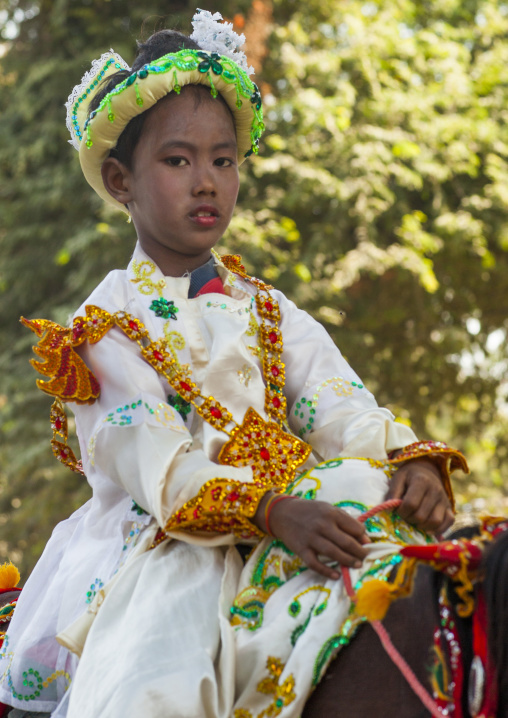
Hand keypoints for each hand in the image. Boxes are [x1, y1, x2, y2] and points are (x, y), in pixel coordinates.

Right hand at [253, 494, 369, 579]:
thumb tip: (364, 538)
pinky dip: (326, 571)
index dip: (363, 537)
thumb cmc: (310, 511)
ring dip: (348, 561)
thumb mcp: (328, 509)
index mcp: (331, 513)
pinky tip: (336, 575)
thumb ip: (345, 521)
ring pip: (333, 553)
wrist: (282, 513)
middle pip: (346, 542)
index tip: (366, 543)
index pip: (354, 528)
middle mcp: (322, 525)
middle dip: (359, 552)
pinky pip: (315, 563)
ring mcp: (311, 538)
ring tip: (357, 565)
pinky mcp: (301, 549)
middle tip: (365, 557)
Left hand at [386, 458, 453, 534]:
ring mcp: (444, 499)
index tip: (398, 509)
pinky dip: (438, 529)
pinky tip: (427, 528)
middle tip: (405, 515)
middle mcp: (436, 490)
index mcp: (421, 481)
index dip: (401, 511)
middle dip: (409, 519)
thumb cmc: (409, 477)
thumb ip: (392, 493)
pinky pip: (449, 522)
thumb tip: (389, 510)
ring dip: (422, 526)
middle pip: (421, 515)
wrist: (426, 471)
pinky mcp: (450, 507)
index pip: (410, 504)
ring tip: (415, 520)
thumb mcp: (398, 478)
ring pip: (435, 521)